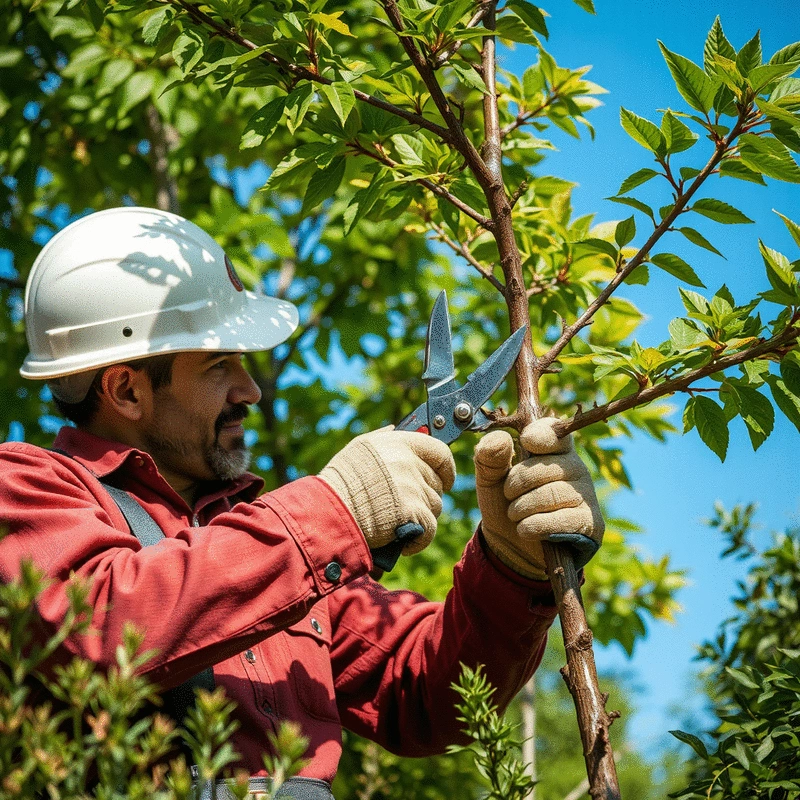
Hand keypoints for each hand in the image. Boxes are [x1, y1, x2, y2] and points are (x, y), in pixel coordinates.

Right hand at [319, 428, 455, 554]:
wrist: (328, 510)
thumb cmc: (341, 480)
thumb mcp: (359, 447)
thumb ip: (382, 437)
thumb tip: (395, 429)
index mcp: (401, 443)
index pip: (441, 452)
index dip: (446, 469)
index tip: (445, 480)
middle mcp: (410, 462)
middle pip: (436, 484)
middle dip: (425, 497)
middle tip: (406, 506)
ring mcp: (413, 487)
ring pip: (435, 507)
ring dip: (422, 517)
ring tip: (399, 521)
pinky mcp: (413, 512)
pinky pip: (429, 528)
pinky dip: (419, 538)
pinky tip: (405, 539)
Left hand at [474, 418, 603, 579]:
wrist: (512, 546)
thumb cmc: (504, 504)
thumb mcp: (489, 479)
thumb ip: (489, 457)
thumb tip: (501, 437)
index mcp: (554, 450)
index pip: (555, 432)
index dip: (541, 435)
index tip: (526, 441)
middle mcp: (575, 467)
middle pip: (543, 468)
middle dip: (515, 485)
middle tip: (509, 496)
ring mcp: (585, 495)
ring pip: (550, 495)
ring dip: (521, 508)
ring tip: (516, 515)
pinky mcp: (590, 522)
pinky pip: (559, 520)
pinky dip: (533, 526)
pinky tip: (527, 530)